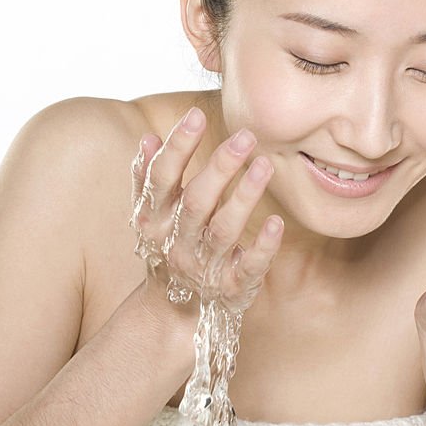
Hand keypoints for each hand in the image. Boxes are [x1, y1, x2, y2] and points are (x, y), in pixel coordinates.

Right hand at [128, 107, 283, 327]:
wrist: (176, 311)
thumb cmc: (171, 246)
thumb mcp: (154, 215)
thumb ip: (149, 177)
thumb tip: (148, 137)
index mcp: (155, 219)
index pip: (162, 178)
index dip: (178, 146)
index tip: (196, 113)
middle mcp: (177, 242)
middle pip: (196, 201)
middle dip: (220, 167)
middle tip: (245, 135)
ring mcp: (205, 267)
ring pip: (223, 231)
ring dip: (244, 197)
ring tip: (265, 164)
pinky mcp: (233, 287)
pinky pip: (249, 267)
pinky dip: (263, 247)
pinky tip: (277, 223)